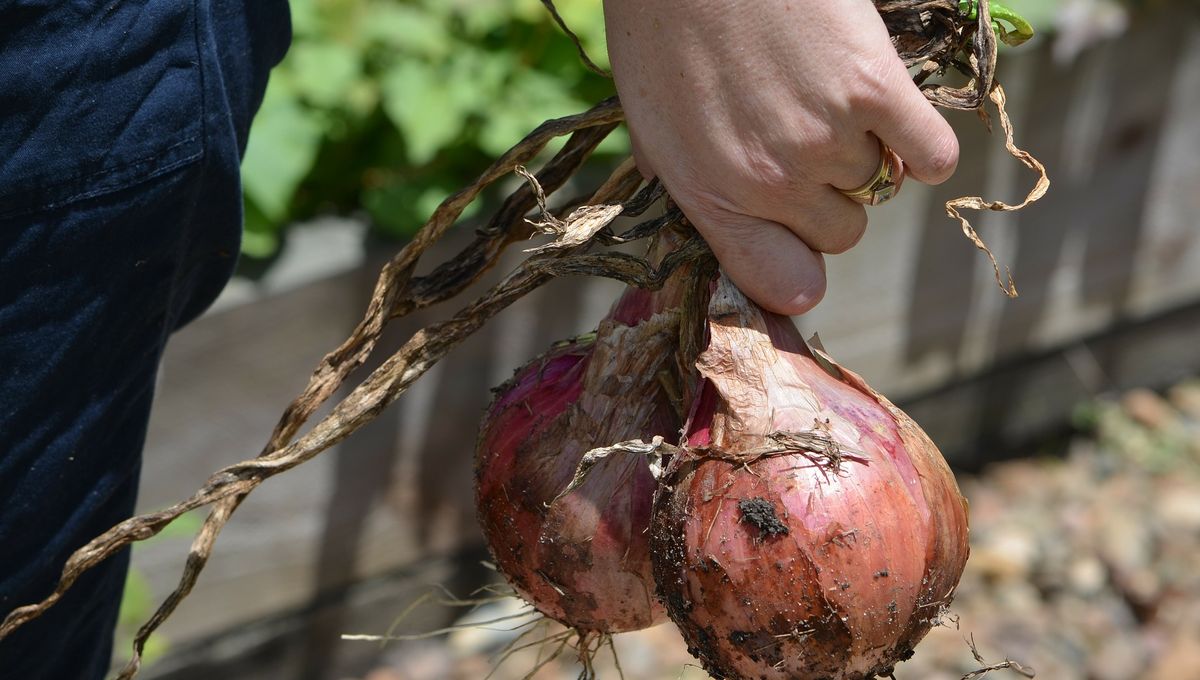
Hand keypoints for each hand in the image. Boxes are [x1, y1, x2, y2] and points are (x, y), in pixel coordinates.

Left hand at [603, 0, 959, 313]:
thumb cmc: (662, 25)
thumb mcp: (650, 122)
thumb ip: (685, 184)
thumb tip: (709, 231)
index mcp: (709, 196)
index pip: (781, 283)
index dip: (799, 271)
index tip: (803, 247)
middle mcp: (770, 182)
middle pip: (842, 235)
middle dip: (831, 199)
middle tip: (810, 145)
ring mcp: (824, 137)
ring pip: (878, 185)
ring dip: (865, 151)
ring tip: (829, 99)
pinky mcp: (873, 87)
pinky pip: (930, 155)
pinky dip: (922, 146)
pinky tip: (893, 116)